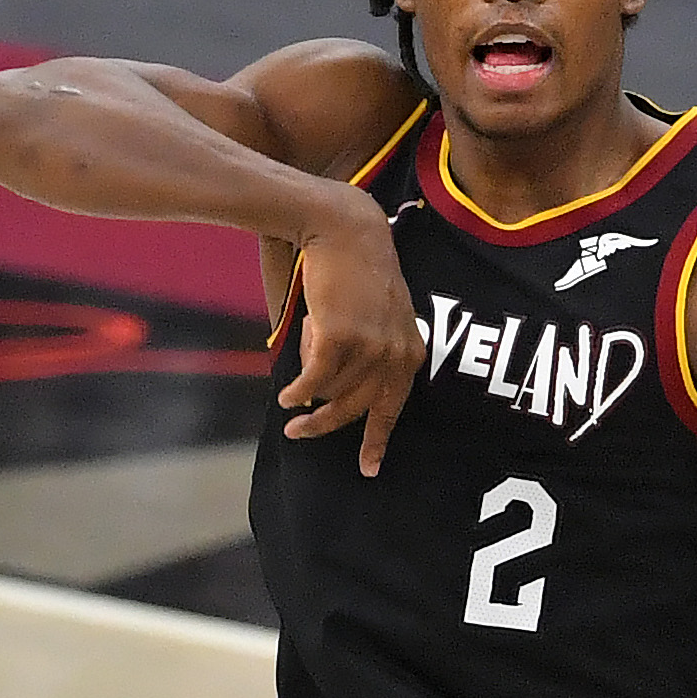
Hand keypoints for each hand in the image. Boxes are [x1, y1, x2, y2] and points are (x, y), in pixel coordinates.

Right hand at [278, 192, 428, 475]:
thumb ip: (368, 354)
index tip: (368, 469)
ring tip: (297, 372)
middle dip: (325, 427)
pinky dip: (296, 391)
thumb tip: (331, 394)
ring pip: (330, 391)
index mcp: (410, 353)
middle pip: (357, 410)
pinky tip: (285, 396)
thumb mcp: (378, 316)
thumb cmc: (354, 270)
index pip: (394, 408)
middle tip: (297, 434)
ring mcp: (371, 349)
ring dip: (308, 384)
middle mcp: (396, 356)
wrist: (343, 228)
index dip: (377, 440)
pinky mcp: (341, 338)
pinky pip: (313, 381)